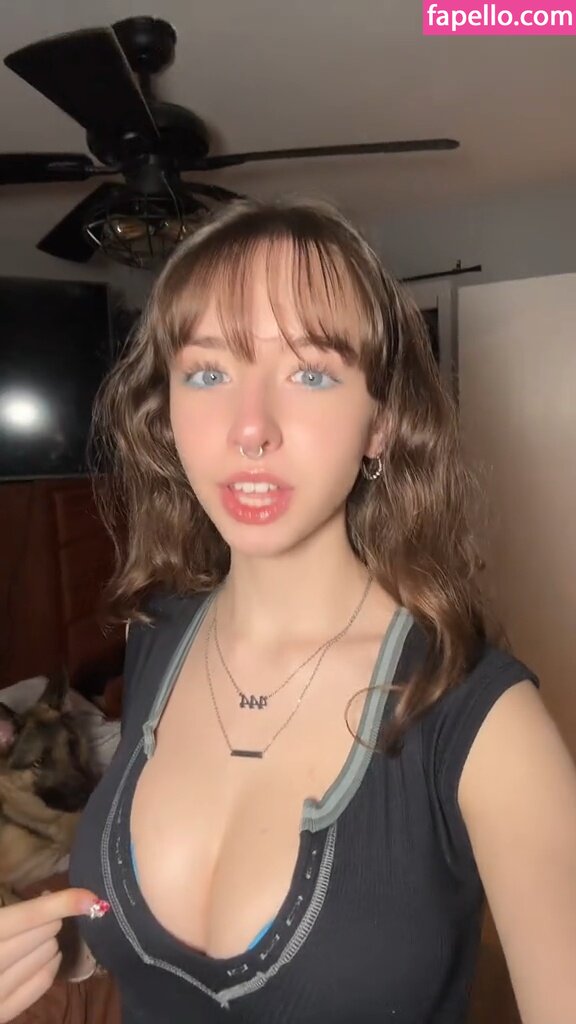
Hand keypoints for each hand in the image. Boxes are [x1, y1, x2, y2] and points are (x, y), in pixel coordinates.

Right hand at [0, 888, 99, 1021]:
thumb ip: (9, 911)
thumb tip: (47, 895)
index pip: (27, 916)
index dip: (61, 902)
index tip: (90, 895)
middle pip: (42, 935)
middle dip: (49, 919)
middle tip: (41, 915)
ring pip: (46, 957)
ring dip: (49, 941)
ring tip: (38, 935)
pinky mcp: (1, 1015)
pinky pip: (40, 985)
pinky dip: (50, 966)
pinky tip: (49, 956)